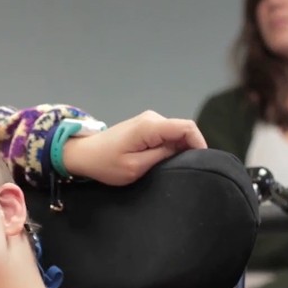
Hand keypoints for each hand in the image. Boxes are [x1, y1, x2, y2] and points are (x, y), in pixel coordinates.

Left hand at [63, 111, 206, 185]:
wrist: (84, 154)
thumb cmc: (106, 163)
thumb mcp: (135, 167)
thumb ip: (162, 156)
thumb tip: (184, 150)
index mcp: (150, 126)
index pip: (187, 128)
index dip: (200, 143)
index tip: (203, 163)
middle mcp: (153, 118)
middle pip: (183, 130)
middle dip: (191, 148)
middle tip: (190, 170)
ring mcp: (149, 120)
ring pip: (176, 133)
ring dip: (181, 148)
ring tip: (179, 168)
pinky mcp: (146, 126)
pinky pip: (168, 134)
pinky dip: (172, 146)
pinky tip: (168, 161)